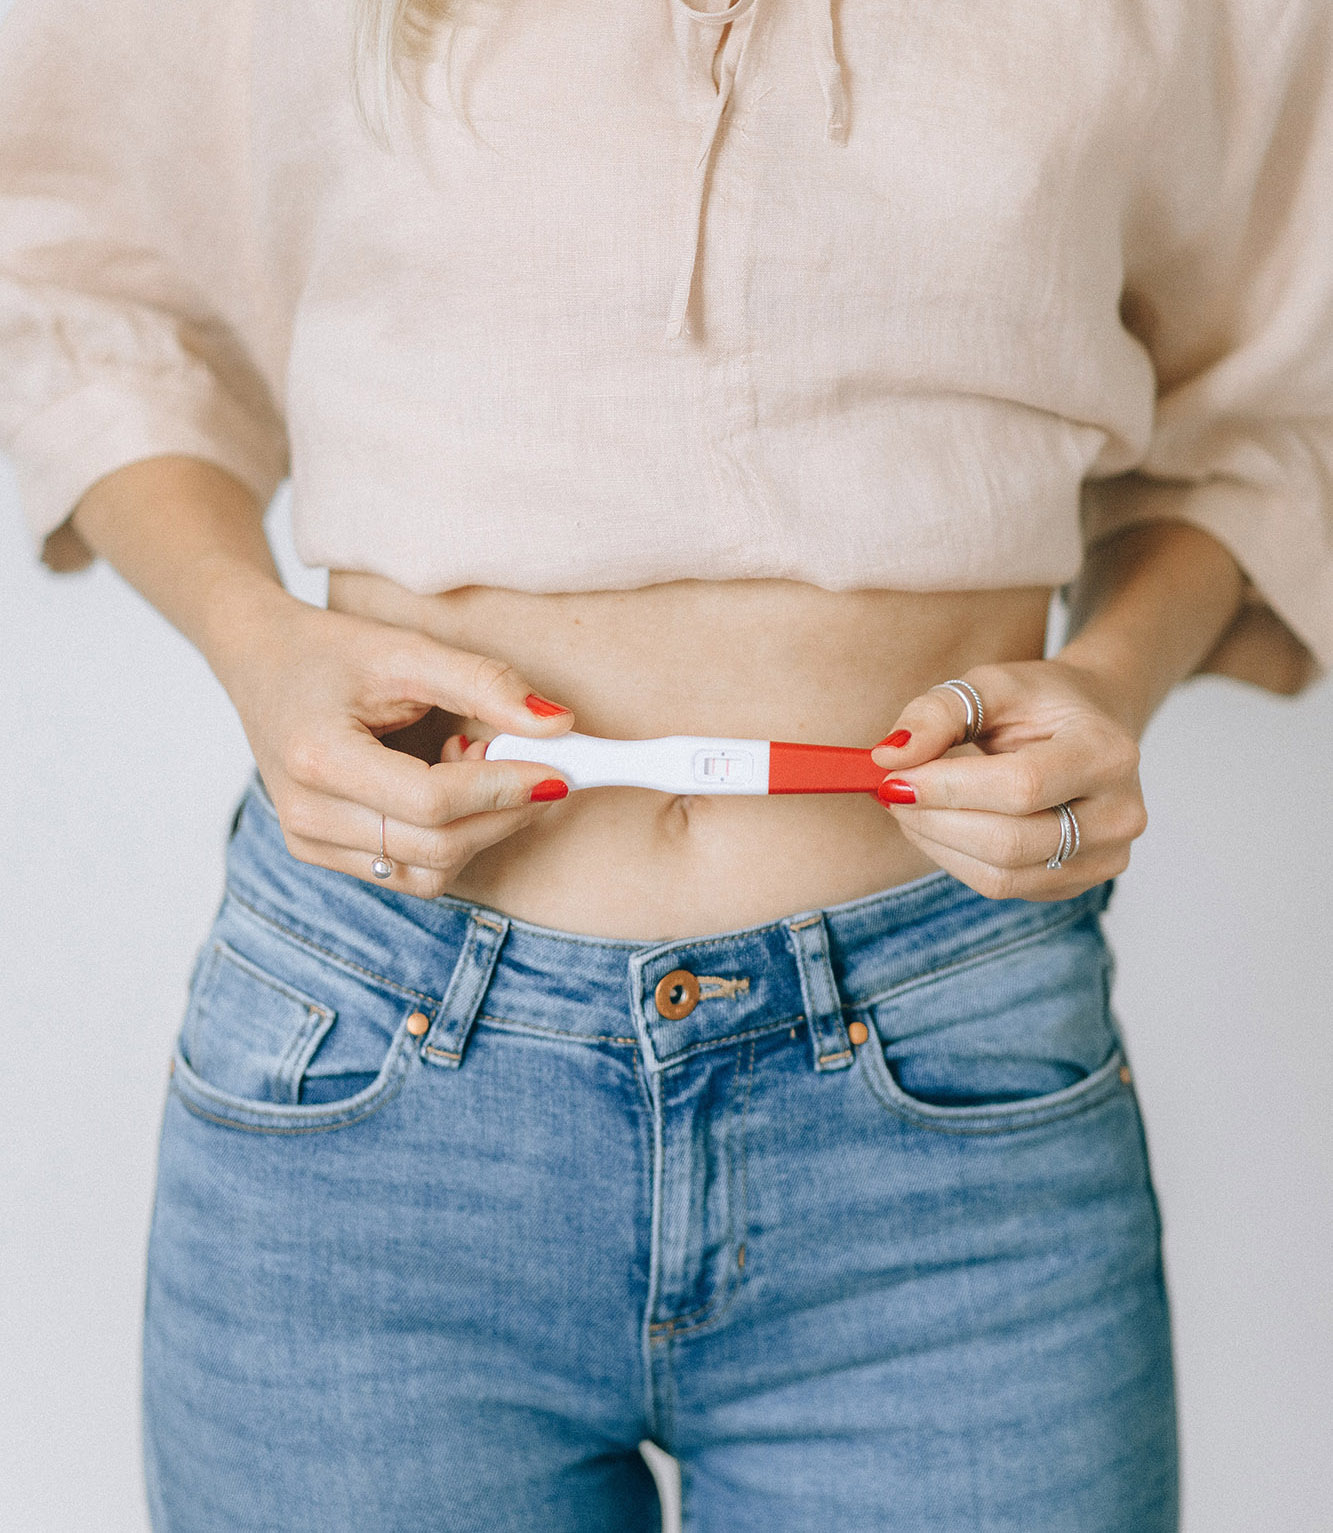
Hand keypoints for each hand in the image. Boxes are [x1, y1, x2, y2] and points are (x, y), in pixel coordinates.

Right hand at [213, 590, 576, 897]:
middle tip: (532, 764)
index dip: (504, 789)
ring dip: (478, 829)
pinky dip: (450, 840)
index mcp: (318, 758)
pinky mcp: (321, 854)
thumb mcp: (407, 651)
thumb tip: (559, 725)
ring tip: (474, 765)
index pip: (432, 802)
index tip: (558, 770)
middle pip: (436, 847)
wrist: (260, 663)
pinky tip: (450, 789)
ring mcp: (308, 843)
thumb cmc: (331, 652)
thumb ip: (484, 684)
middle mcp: (305, 815)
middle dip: (503, 812)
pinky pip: (409, 874)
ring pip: (428, 873)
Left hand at [868, 660, 1147, 901]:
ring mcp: (1105, 858)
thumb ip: (938, 714)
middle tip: (890, 793)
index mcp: (1108, 754)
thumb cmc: (1040, 702)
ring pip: (1000, 876)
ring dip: (936, 844)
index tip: (892, 778)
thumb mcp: (990, 684)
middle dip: (933, 821)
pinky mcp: (1076, 884)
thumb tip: (889, 758)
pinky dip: (955, 859)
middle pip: (1008, 842)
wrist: (1093, 723)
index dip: (947, 788)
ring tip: (908, 807)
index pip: (1020, 786)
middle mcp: (1120, 815)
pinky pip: (1002, 887)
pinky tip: (940, 825)